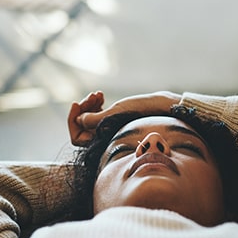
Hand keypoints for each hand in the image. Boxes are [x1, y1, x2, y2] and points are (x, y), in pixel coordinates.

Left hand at [67, 91, 181, 146]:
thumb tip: (79, 121)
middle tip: (93, 95)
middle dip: (83, 109)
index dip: (72, 121)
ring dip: (90, 105)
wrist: (164, 109)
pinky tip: (101, 95)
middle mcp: (105, 139)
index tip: (76, 103)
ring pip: (89, 120)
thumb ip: (96, 120)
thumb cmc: (143, 112)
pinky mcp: (115, 122)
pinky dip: (96, 105)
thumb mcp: (117, 113)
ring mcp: (109, 131)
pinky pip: (97, 116)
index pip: (77, 138)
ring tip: (99, 95)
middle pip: (81, 127)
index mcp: (104, 142)